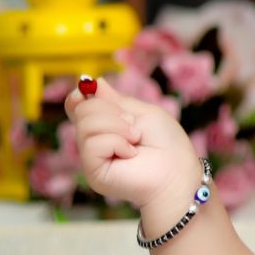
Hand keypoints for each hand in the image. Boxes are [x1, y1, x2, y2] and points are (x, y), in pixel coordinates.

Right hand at [63, 80, 203, 218]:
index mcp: (104, 126)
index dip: (79, 97)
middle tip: (135, 128)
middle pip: (82, 109)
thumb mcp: (143, 113)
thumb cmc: (167, 144)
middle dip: (111, 111)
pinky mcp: (93, 171)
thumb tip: (93, 82)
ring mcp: (92, 157)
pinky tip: (130, 154)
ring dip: (118, 126)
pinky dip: (117, 142)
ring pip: (86, 124)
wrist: (177, 173)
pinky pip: (93, 143)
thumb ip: (116, 100)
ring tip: (135, 140)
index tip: (86, 91)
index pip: (77, 106)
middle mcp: (94, 141)